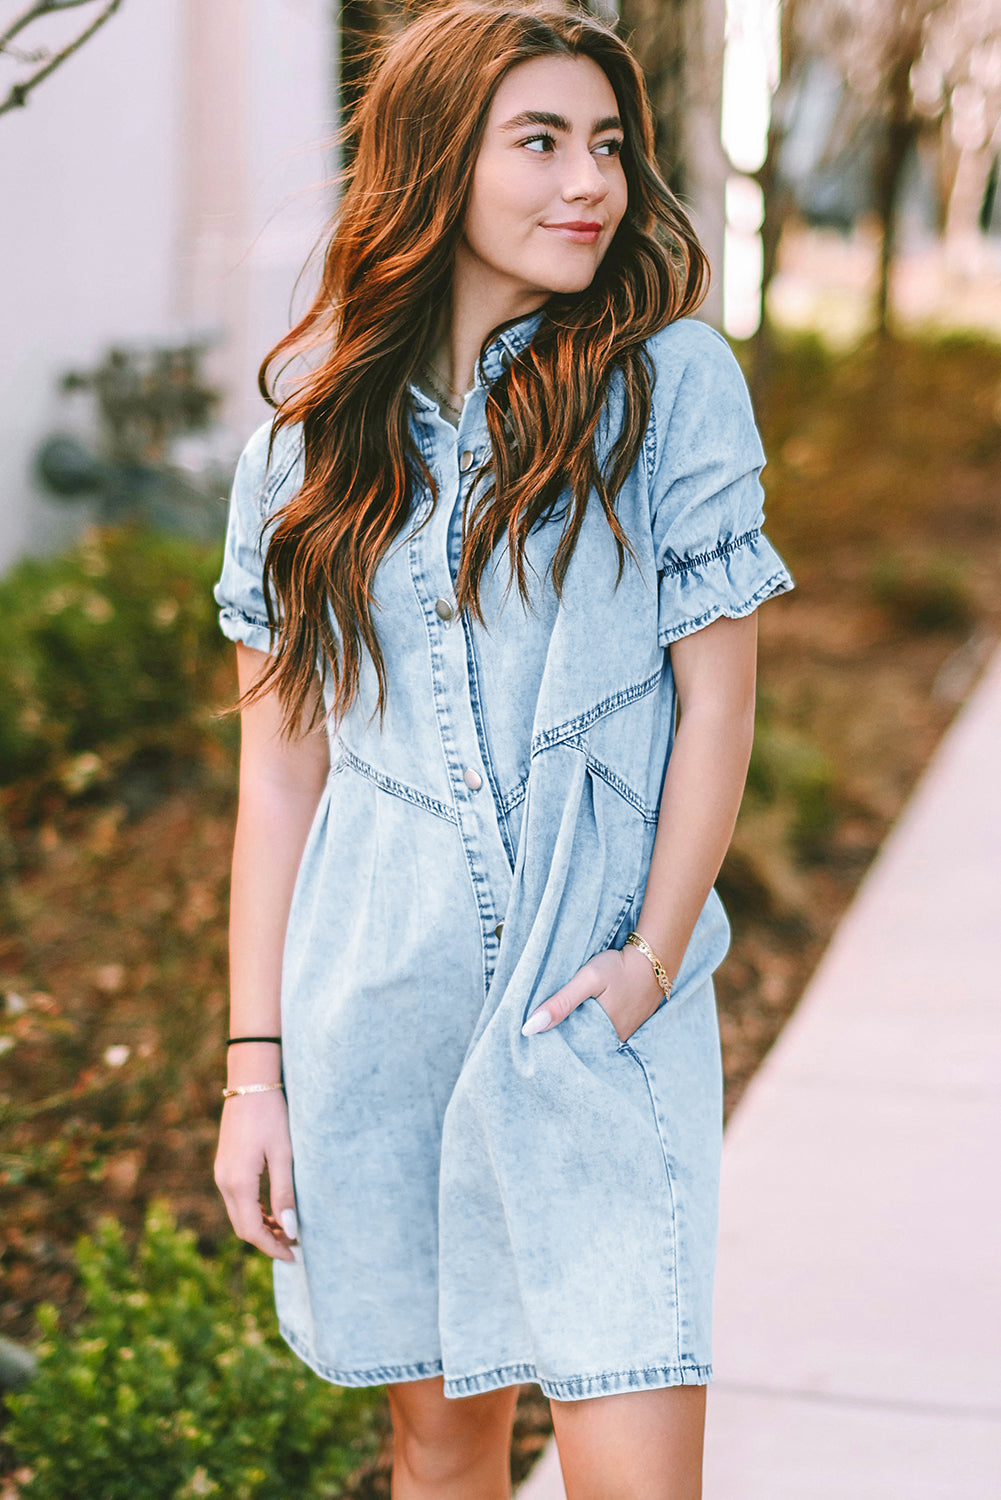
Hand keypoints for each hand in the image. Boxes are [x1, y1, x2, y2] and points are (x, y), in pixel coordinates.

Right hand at [214, 1090, 297, 1261]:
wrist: (251, 1083)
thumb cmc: (272, 1115)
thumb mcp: (284, 1154)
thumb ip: (285, 1193)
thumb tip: (290, 1229)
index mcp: (238, 1182)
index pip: (252, 1231)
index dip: (272, 1247)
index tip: (293, 1255)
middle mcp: (223, 1181)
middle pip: (242, 1227)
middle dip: (266, 1241)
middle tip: (293, 1246)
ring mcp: (221, 1173)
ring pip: (238, 1214)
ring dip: (260, 1226)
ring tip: (287, 1230)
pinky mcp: (225, 1165)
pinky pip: (237, 1199)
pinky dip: (254, 1211)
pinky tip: (273, 1210)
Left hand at [522, 943, 666, 1043]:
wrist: (655, 957)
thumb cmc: (620, 967)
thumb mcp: (588, 979)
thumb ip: (561, 1002)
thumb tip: (530, 1028)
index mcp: (603, 1035)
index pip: (571, 1051)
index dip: (553, 1045)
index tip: (533, 1041)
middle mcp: (616, 1040)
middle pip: (583, 1047)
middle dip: (565, 1040)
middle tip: (542, 1033)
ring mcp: (626, 1033)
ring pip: (595, 1040)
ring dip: (579, 1033)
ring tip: (558, 1025)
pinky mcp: (631, 1024)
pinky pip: (607, 1032)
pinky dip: (594, 1027)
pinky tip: (583, 1017)